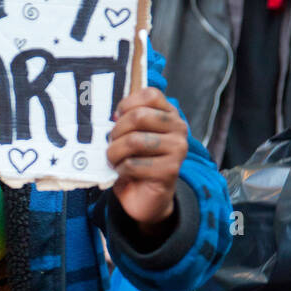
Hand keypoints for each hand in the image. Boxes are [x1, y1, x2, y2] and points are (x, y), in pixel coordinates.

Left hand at [106, 86, 187, 231]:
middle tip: (112, 143)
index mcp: (169, 114)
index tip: (117, 119)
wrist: (146, 197)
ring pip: (134, 141)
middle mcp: (179, 127)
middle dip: (117, 131)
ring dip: (115, 152)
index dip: (127, 104)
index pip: (149, 94)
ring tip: (115, 160)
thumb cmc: (137, 161)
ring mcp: (178, 148)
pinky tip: (123, 172)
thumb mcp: (131, 134)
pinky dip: (121, 169)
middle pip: (139, 116)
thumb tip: (115, 115)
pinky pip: (133, 164)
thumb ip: (127, 119)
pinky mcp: (171, 170)